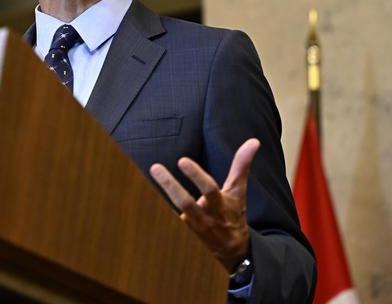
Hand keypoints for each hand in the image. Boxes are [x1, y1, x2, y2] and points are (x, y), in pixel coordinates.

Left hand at [149, 138, 259, 271]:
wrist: (233, 250)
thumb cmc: (233, 213)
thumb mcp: (238, 191)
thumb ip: (241, 166)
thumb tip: (253, 141)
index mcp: (220, 205)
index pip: (209, 189)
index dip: (196, 175)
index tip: (182, 160)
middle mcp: (205, 218)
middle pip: (186, 204)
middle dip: (170, 187)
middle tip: (155, 168)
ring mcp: (191, 230)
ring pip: (172, 217)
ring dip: (158, 201)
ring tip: (140, 184)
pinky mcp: (182, 236)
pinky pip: (166, 226)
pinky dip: (154, 216)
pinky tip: (138, 201)